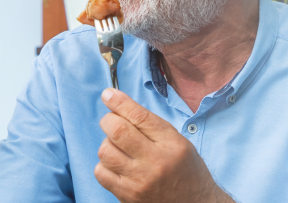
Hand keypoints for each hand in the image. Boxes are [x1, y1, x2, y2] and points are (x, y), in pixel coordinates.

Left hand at [95, 88, 232, 202]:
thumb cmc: (186, 170)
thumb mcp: (177, 142)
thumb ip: (150, 124)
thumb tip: (118, 104)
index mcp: (172, 144)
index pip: (139, 116)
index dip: (119, 102)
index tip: (108, 94)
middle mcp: (156, 162)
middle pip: (117, 131)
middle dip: (108, 120)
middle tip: (111, 121)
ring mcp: (139, 181)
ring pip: (105, 151)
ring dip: (107, 144)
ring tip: (119, 147)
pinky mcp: (127, 196)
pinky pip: (101, 173)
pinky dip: (104, 164)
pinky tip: (117, 165)